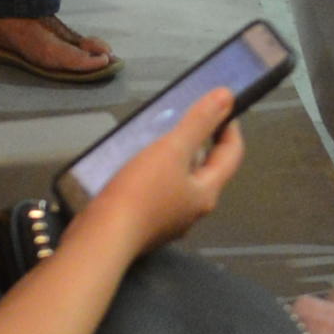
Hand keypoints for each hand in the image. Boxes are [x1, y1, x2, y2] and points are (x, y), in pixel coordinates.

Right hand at [81, 92, 245, 260]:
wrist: (103, 237)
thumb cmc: (141, 193)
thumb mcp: (172, 150)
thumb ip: (199, 122)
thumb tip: (227, 97)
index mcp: (207, 193)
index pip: (231, 155)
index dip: (230, 128)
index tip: (221, 107)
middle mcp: (193, 209)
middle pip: (206, 170)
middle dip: (201, 143)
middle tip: (186, 119)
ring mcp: (169, 221)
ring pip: (181, 182)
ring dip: (176, 159)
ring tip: (159, 137)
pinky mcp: (146, 225)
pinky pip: (158, 193)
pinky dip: (155, 174)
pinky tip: (137, 164)